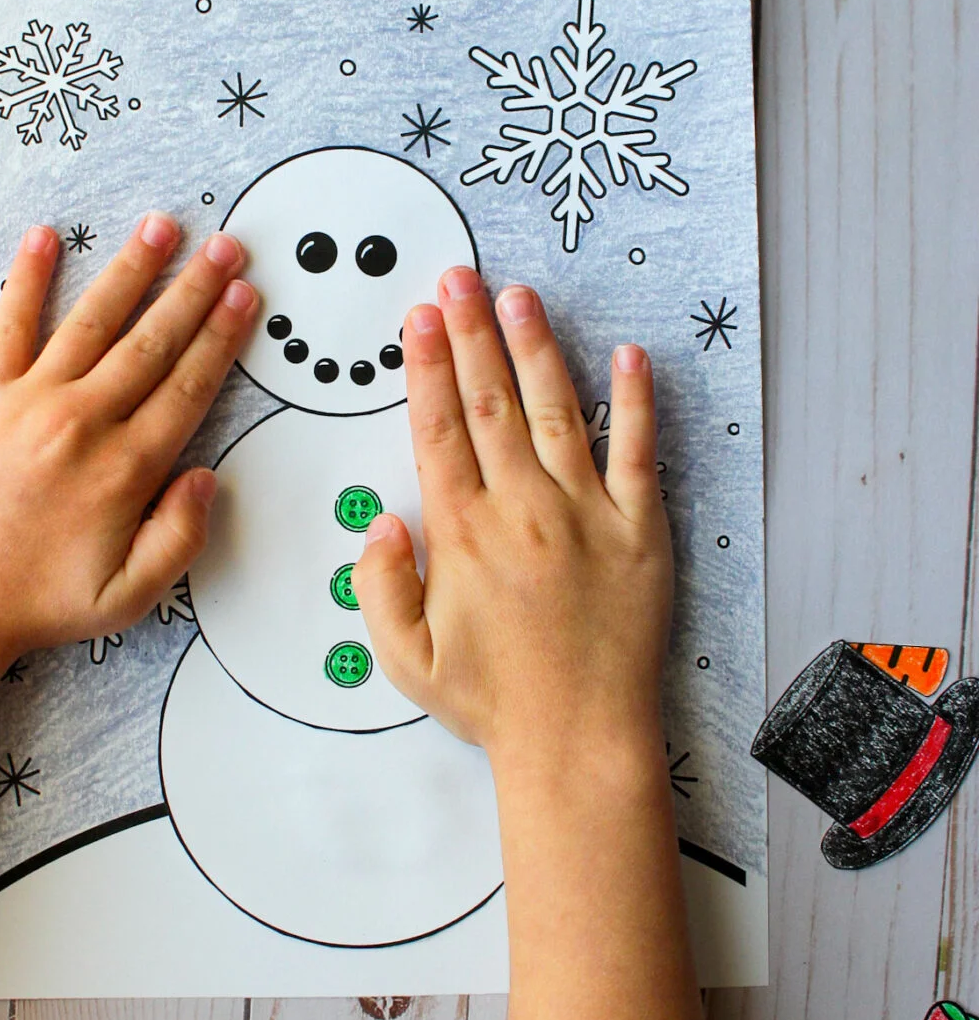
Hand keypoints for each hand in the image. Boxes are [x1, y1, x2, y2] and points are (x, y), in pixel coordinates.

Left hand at [0, 214, 256, 668]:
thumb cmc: (37, 603)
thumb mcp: (129, 596)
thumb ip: (180, 538)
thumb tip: (208, 478)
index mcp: (125, 469)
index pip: (188, 387)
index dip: (222, 336)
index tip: (245, 297)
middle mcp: (81, 424)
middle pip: (152, 342)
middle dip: (194, 288)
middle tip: (226, 246)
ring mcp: (30, 404)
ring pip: (93, 322)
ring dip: (131, 269)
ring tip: (162, 226)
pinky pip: (10, 328)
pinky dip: (27, 280)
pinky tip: (45, 238)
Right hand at [352, 265, 671, 764]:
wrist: (579, 741)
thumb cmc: (494, 703)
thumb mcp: (404, 659)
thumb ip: (379, 586)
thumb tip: (383, 520)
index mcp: (464, 534)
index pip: (439, 428)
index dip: (428, 365)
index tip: (422, 318)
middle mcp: (523, 509)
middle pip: (490, 401)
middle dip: (471, 332)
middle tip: (459, 278)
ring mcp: (586, 514)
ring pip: (556, 409)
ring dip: (535, 348)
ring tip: (519, 297)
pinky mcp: (639, 530)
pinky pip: (638, 451)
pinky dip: (636, 401)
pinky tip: (629, 355)